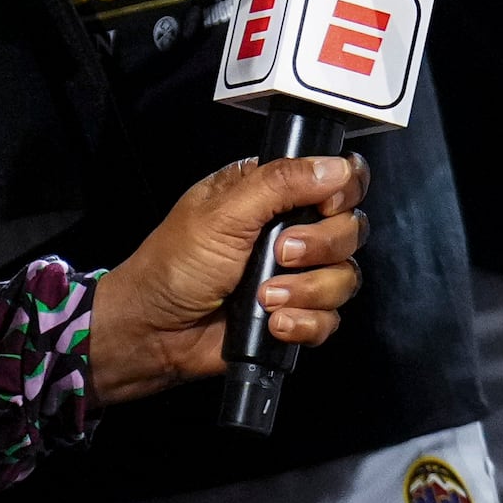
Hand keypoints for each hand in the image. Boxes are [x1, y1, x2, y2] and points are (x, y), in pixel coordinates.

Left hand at [87, 150, 367, 399]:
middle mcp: (292, 228)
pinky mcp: (295, 314)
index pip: (340, 178)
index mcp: (274, 192)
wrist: (151, 334)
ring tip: (265, 299)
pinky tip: (274, 324)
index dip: (344, 192)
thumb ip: (281, 183)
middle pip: (350, 228)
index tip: (326, 206)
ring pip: (344, 276)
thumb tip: (340, 168)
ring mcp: (296, 275)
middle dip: (320, 246)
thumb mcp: (222, 213)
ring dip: (308, 290)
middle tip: (279, 254)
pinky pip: (330, 319)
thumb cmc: (173, 266)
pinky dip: (305, 323)